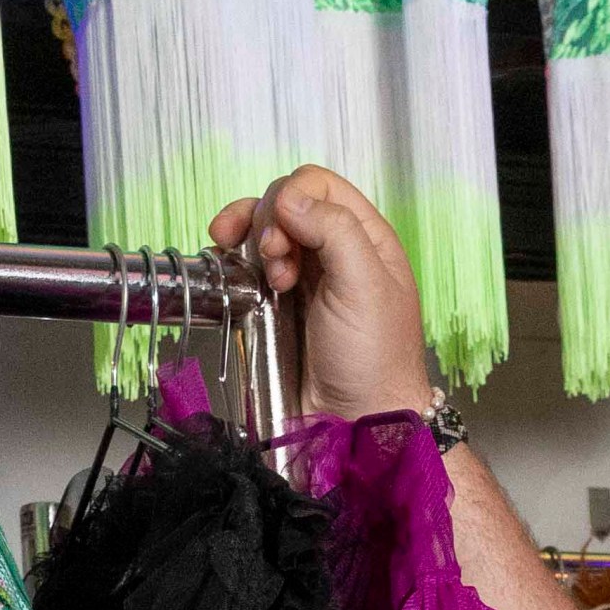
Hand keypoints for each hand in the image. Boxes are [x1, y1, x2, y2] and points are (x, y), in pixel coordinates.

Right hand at [207, 165, 430, 422]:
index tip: (281, 235)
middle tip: (274, 266)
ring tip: (255, 274)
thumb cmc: (374, 360)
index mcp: (366, 239)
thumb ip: (332, 230)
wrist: (357, 424)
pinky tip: (234, 277)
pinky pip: (249, 268)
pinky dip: (235, 264)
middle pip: (285, 203)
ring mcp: (306, 279)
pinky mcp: (279, 306)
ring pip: (264, 232)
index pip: (319, 185)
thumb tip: (288, 197)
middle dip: (268, 224)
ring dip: (248, 242)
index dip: (291, 197)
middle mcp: (336, 252)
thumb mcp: (365, 285)